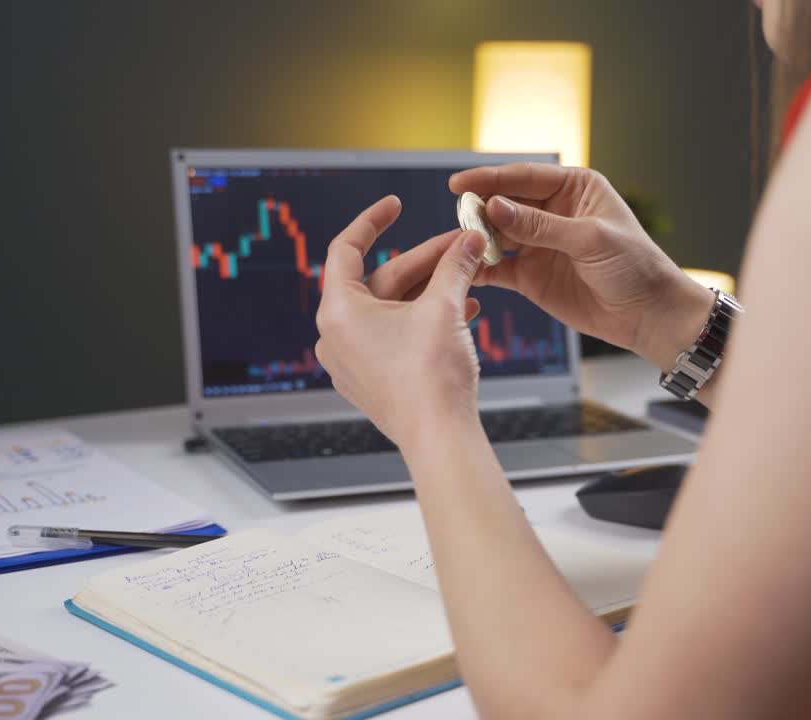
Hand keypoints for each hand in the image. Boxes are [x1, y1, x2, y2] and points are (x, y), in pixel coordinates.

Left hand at [315, 196, 487, 449]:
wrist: (440, 439)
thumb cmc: (431, 377)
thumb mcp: (445, 307)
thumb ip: (456, 266)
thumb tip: (471, 240)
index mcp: (338, 311)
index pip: (346, 248)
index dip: (373, 221)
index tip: (396, 204)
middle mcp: (337, 336)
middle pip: (383, 280)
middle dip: (427, 261)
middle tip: (464, 245)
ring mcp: (354, 361)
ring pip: (395, 309)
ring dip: (433, 290)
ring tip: (472, 278)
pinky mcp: (374, 381)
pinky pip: (397, 336)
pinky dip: (426, 319)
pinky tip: (464, 312)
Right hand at [450, 163, 714, 370]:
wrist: (647, 314)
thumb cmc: (633, 266)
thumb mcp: (589, 239)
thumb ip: (541, 225)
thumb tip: (496, 206)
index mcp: (574, 188)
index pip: (524, 177)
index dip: (490, 178)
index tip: (459, 184)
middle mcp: (552, 211)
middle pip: (505, 203)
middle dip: (481, 209)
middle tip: (459, 217)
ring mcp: (539, 244)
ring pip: (497, 234)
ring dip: (478, 238)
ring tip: (461, 244)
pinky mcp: (530, 275)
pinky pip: (498, 267)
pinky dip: (482, 267)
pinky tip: (466, 269)